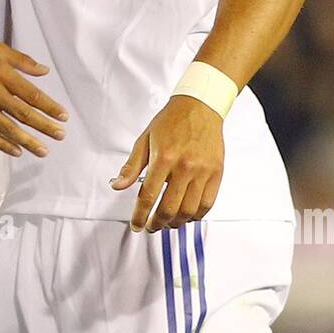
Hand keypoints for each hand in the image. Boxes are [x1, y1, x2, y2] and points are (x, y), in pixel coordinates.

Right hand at [0, 30, 67, 156]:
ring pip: (6, 127)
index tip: (63, 116)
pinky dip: (1, 143)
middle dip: (44, 126)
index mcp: (1, 73)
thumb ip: (21, 60)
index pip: (31, 94)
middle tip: (60, 136)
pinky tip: (16, 150)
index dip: (49, 107)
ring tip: (42, 150)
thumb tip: (44, 70)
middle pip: (22, 113)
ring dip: (26, 140)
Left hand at [111, 96, 223, 232]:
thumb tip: (117, 186)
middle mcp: (185, 166)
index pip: (148, 195)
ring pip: (189, 210)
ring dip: (176, 222)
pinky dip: (196, 215)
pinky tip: (187, 215)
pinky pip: (207, 203)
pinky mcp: (216, 173)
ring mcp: (203, 171)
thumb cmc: (171, 121)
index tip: (136, 225)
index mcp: (164, 157)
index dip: (140, 215)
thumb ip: (131, 166)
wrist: (200, 106)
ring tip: (168, 222)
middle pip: (170, 208)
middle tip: (151, 226)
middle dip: (158, 223)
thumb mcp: (145, 140)